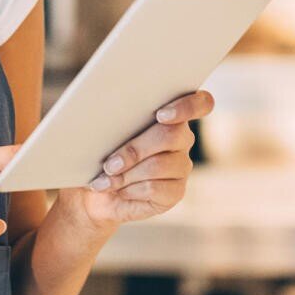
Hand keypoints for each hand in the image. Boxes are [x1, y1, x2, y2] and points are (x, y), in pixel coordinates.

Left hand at [62, 90, 213, 227]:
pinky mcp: (175, 191)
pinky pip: (155, 188)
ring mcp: (182, 166)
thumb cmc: (98, 152)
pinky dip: (130, 190)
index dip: (188, 106)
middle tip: (110, 163)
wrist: (94, 189)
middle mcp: (182, 138)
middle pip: (171, 135)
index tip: (161, 115)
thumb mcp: (101, 130)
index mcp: (170, 114)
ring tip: (105, 179)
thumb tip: (104, 109)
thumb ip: (114, 115)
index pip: (200, 103)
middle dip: (135, 149)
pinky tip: (118, 190)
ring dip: (126, 174)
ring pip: (159, 165)